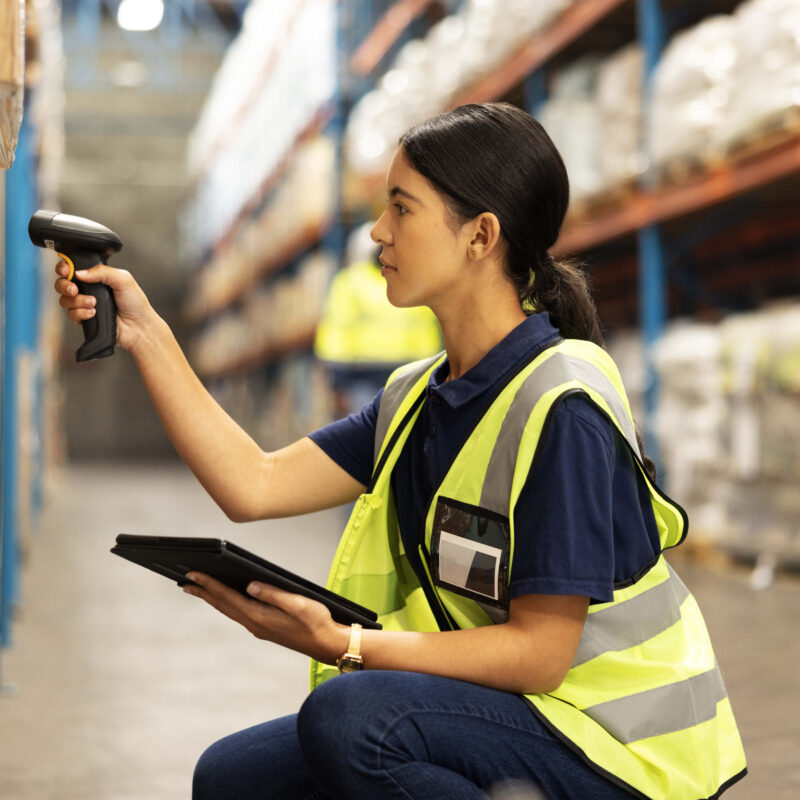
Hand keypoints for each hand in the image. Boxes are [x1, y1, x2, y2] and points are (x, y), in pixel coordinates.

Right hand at [53, 261, 155, 352]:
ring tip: (93, 303)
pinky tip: (93, 313)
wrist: (139, 327)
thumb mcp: (123, 280)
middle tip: (74, 289)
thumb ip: (102, 272)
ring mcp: (85, 305)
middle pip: (63, 284)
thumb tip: (79, 272)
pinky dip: (81, 313)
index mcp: (96, 277)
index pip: (73, 269)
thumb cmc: (136, 304)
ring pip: (65, 300)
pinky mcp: (84, 319)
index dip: (64, 268)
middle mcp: (89, 290)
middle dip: (64, 285)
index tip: (66, 271)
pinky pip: (72, 315)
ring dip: (77, 301)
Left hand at [182, 573, 349, 664]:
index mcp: (259, 617)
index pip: (228, 597)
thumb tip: (249, 585)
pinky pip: (238, 613)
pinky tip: (225, 599)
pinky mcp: (265, 627)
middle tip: (185, 580)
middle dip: (203, 592)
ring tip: (198, 589)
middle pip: (223, 605)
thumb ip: (273, 594)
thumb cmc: (317, 622)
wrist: (327, 644)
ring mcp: (259, 627)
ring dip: (212, 598)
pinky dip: (226, 603)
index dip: (209, 585)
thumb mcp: (298, 604)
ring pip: (229, 610)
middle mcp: (255, 624)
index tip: (192, 575)